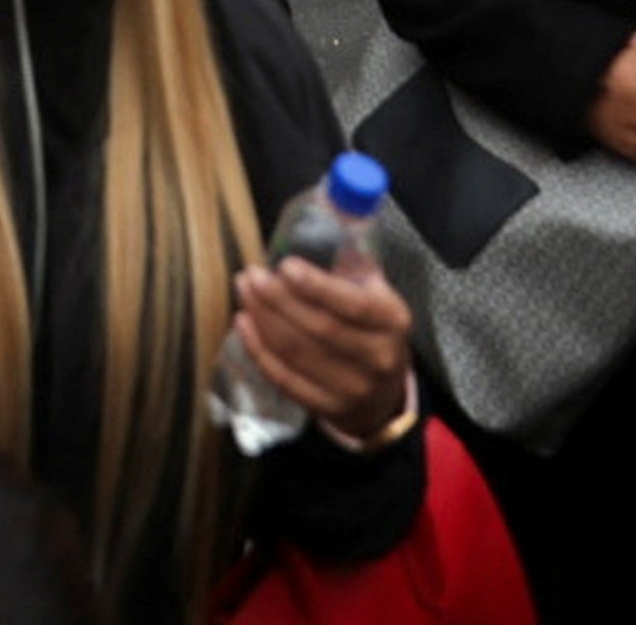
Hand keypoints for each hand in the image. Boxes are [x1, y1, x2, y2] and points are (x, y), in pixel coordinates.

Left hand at [227, 244, 415, 442]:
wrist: (384, 398)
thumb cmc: (375, 332)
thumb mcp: (380, 297)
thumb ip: (355, 266)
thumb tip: (326, 226)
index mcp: (392, 322)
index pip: (353, 304)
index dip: (316, 286)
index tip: (285, 265)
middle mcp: (376, 358)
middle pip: (319, 328)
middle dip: (278, 299)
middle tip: (252, 274)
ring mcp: (351, 389)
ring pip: (297, 352)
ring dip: (264, 318)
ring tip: (245, 289)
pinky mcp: (326, 409)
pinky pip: (284, 379)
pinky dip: (259, 350)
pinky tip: (243, 323)